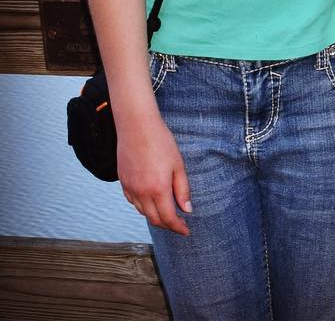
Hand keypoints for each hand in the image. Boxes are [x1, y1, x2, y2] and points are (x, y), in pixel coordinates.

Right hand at [117, 112, 191, 235]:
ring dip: (155, 216)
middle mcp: (141, 193)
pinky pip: (133, 202)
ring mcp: (130, 189)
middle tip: (179, 225)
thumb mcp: (178, 165)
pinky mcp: (123, 182)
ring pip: (143, 212)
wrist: (137, 127)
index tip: (186, 231)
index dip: (178, 227)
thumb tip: (187, 209)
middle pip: (154, 219)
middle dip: (167, 225)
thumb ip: (182, 189)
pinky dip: (143, 206)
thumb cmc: (161, 142)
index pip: (168, 218)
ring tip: (167, 213)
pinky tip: (151, 200)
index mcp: (158, 189)